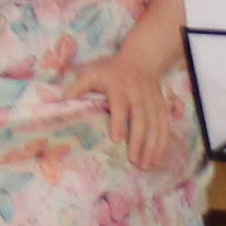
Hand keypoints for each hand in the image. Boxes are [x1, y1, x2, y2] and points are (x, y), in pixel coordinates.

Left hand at [70, 41, 188, 166]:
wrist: (142, 60)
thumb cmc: (112, 71)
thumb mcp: (93, 73)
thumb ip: (78, 88)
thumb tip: (60, 103)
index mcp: (119, 88)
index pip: (121, 106)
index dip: (119, 122)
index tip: (116, 139)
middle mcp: (138, 95)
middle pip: (141, 119)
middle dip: (138, 140)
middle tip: (134, 160)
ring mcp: (152, 101)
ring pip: (156, 124)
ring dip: (152, 145)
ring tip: (146, 164)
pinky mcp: (161, 106)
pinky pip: (165, 125)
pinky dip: (163, 142)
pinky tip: (158, 158)